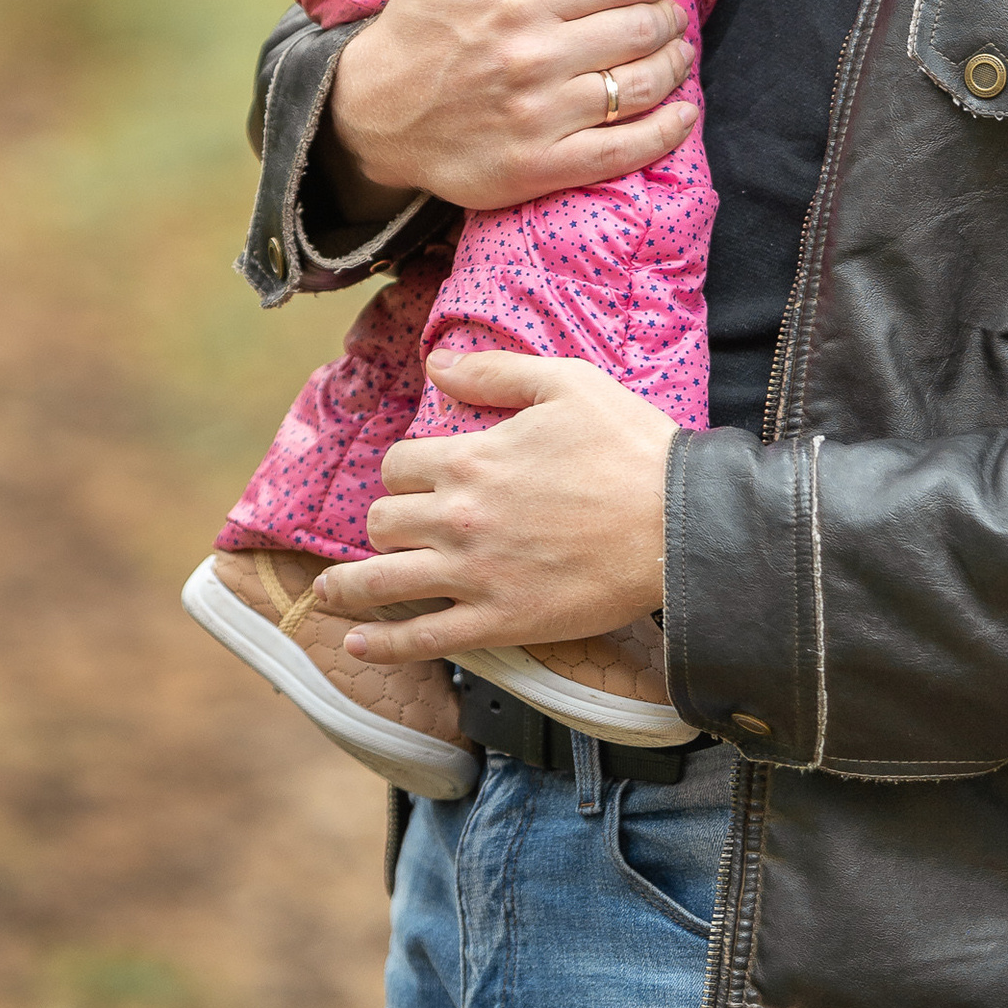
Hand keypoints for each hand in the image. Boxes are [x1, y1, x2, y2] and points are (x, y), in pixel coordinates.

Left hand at [318, 353, 673, 660]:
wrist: (678, 524)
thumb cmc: (629, 448)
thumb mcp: (566, 383)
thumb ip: (494, 372)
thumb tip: (435, 363)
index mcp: (472, 460)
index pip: (398, 466)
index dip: (402, 472)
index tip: (415, 481)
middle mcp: (459, 518)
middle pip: (381, 523)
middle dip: (382, 523)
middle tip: (393, 532)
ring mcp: (475, 575)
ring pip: (382, 582)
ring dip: (348, 588)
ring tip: (329, 595)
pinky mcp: (499, 622)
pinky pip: (422, 639)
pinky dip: (382, 644)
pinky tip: (358, 643)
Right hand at [325, 0, 695, 215]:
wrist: (374, 114)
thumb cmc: (418, 22)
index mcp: (517, 0)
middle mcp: (533, 58)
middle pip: (640, 32)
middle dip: (667, 19)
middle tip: (668, 18)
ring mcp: (539, 117)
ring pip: (641, 87)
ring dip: (674, 67)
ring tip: (677, 55)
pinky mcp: (538, 167)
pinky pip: (623, 151)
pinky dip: (666, 132)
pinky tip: (684, 116)